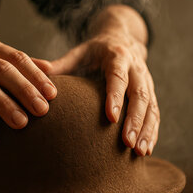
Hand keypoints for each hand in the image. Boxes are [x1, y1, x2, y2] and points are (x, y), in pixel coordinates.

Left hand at [35, 24, 158, 156]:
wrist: (122, 39)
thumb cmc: (95, 51)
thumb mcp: (79, 53)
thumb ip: (61, 64)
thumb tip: (37, 70)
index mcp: (117, 57)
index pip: (118, 77)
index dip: (116, 96)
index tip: (111, 117)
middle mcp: (136, 69)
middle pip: (140, 95)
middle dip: (135, 120)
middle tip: (127, 143)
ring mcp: (147, 82)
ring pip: (151, 107)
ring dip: (147, 130)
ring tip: (139, 152)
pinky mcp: (152, 93)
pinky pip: (155, 114)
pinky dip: (152, 132)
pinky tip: (146, 150)